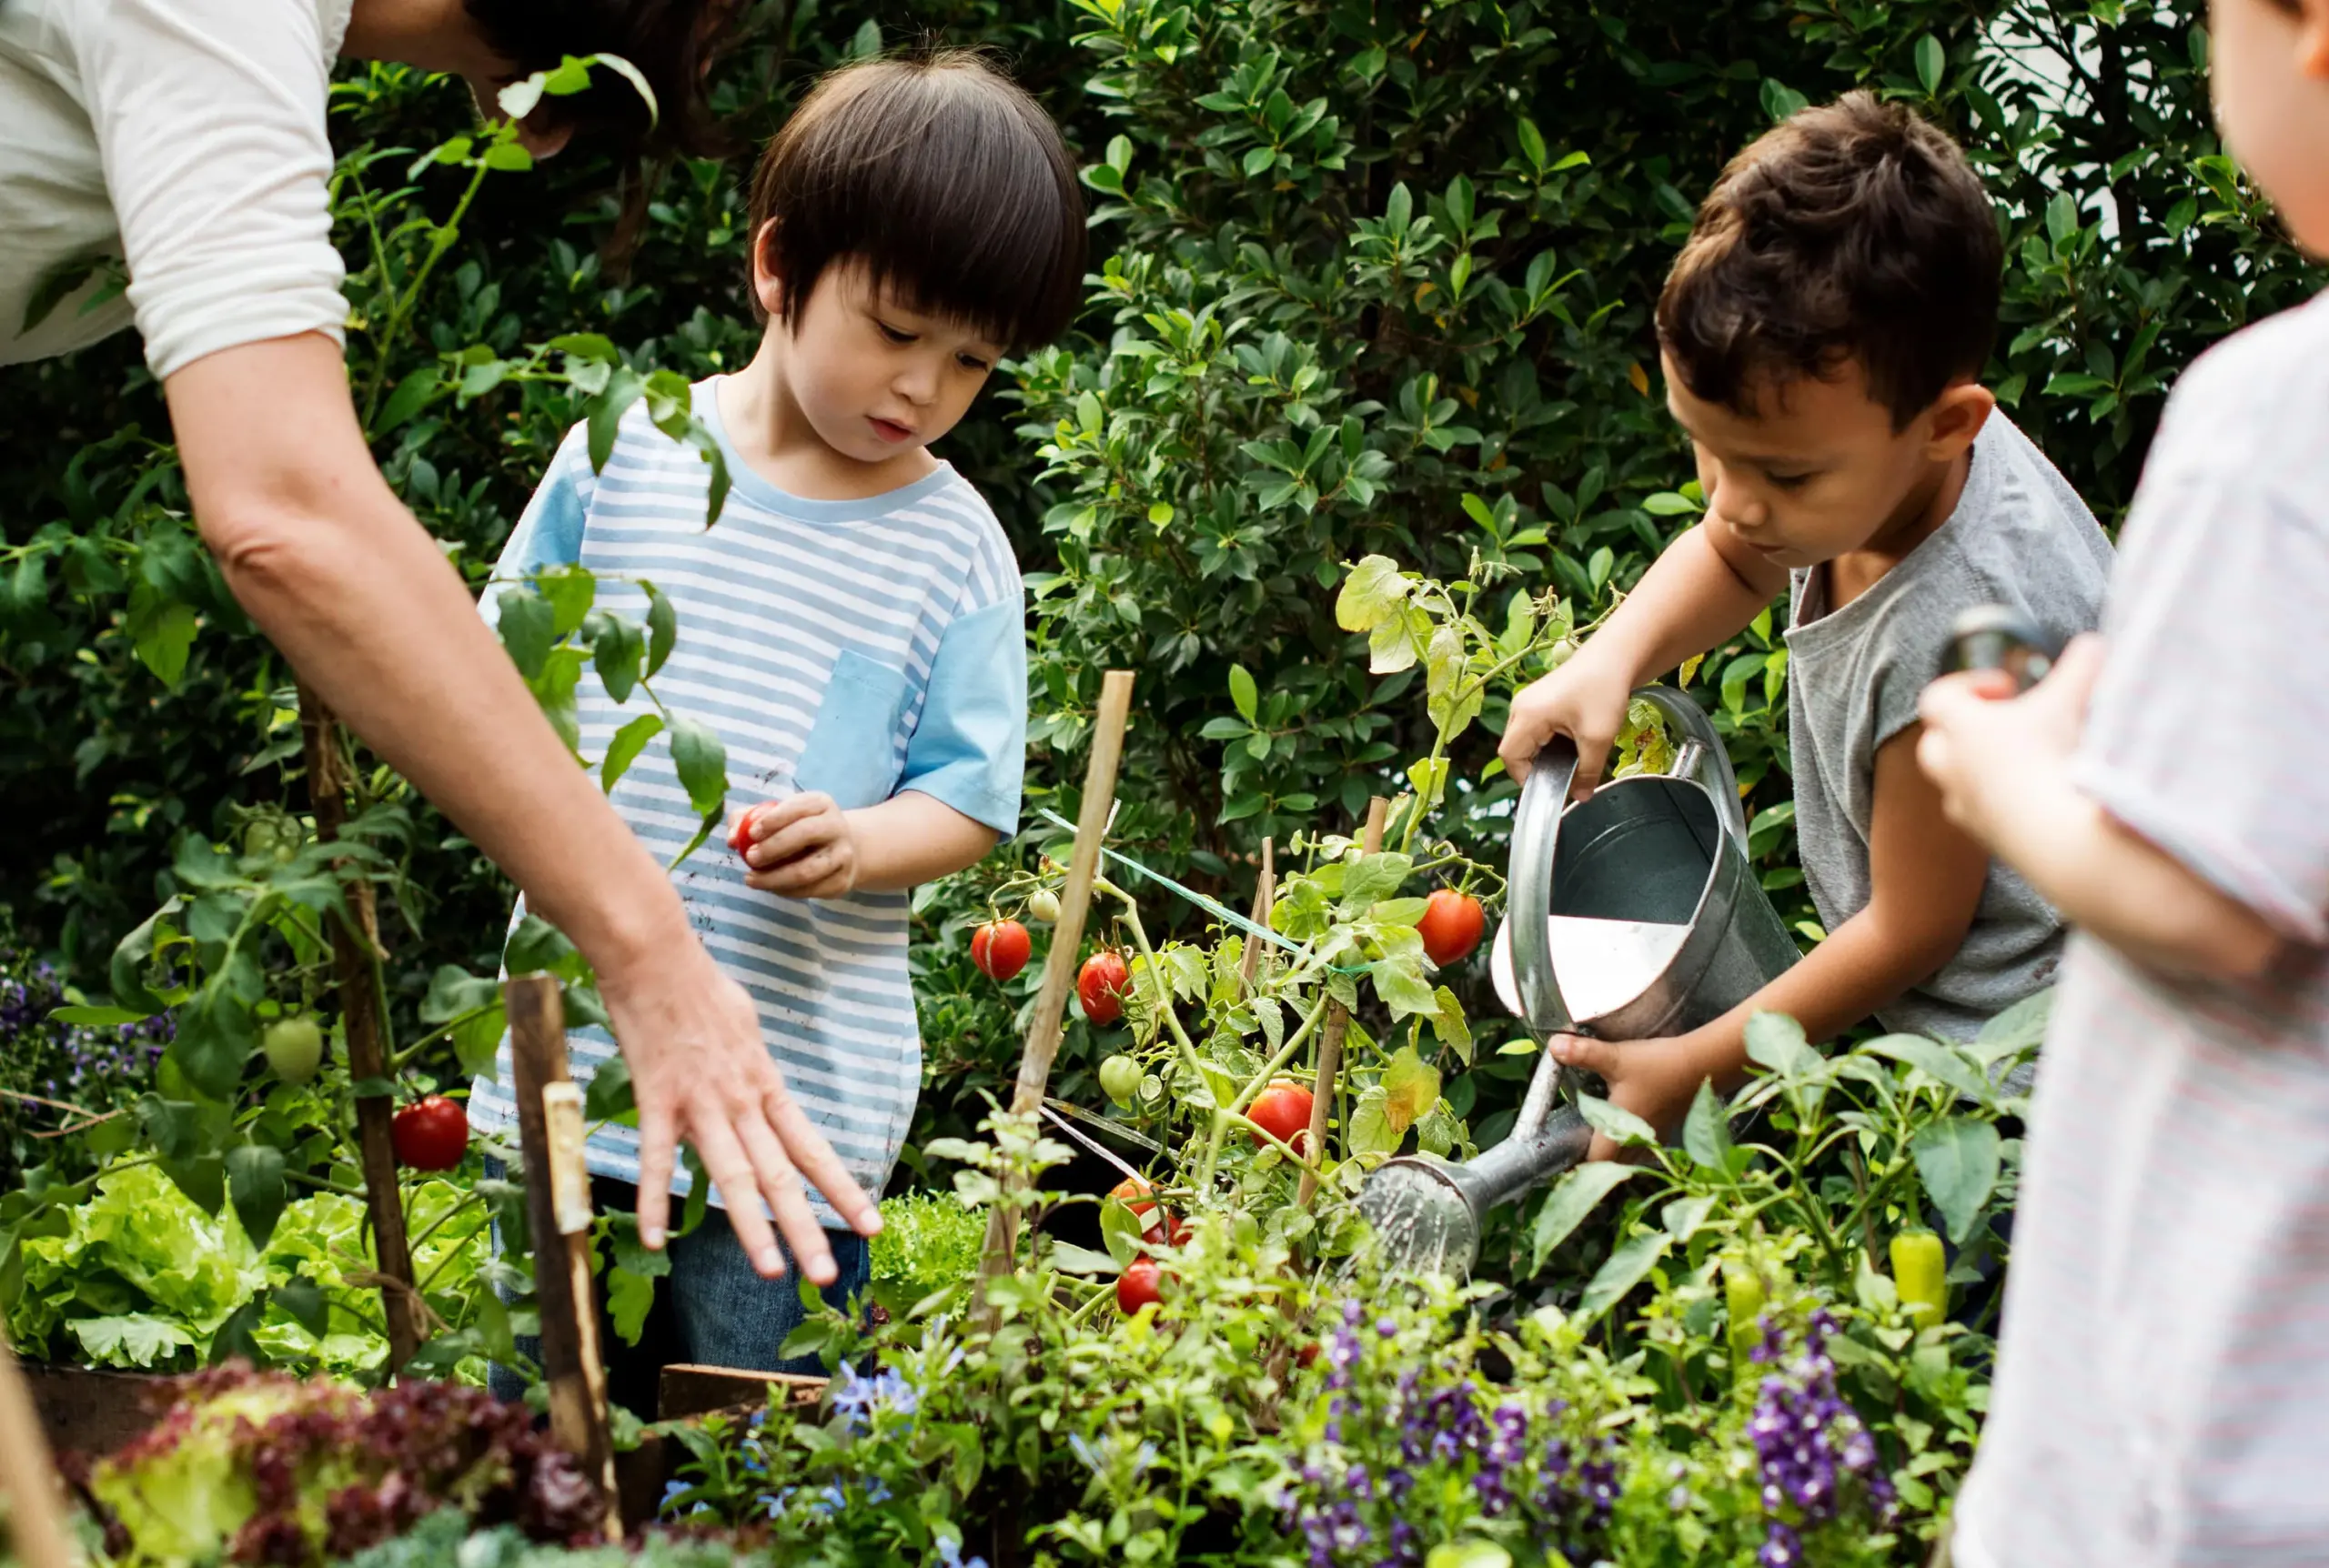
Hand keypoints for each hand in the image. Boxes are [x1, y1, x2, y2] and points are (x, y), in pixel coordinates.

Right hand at [597, 935, 880, 1278]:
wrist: (659, 961)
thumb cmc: (704, 992)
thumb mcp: (749, 1033)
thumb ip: (756, 1075)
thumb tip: (761, 1093)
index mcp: (768, 1089)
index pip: (814, 1150)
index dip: (843, 1191)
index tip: (872, 1226)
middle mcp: (744, 1104)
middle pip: (783, 1176)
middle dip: (808, 1229)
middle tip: (828, 1276)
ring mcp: (702, 1105)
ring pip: (735, 1177)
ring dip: (753, 1229)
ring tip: (773, 1272)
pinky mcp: (658, 1102)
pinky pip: (658, 1159)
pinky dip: (655, 1200)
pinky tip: (655, 1241)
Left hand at [734, 792, 859, 897]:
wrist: (841, 851)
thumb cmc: (798, 829)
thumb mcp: (777, 816)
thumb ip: (747, 820)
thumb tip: (732, 839)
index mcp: (821, 803)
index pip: (798, 807)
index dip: (774, 819)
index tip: (751, 833)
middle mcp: (837, 826)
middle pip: (805, 834)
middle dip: (773, 848)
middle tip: (749, 858)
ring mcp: (843, 855)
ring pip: (807, 870)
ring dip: (774, 878)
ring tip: (750, 879)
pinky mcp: (842, 881)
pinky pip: (809, 891)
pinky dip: (784, 891)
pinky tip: (770, 887)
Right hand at [1497, 650, 1633, 793]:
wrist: (1616, 655)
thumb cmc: (1603, 691)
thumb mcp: (1598, 738)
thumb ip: (1587, 772)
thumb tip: (1581, 798)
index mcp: (1527, 715)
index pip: (1510, 757)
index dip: (1526, 777)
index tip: (1553, 786)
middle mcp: (1521, 707)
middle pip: (1516, 749)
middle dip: (1539, 766)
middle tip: (1567, 773)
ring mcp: (1529, 702)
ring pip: (1527, 741)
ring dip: (1547, 753)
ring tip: (1574, 755)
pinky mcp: (1541, 700)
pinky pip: (1536, 729)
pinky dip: (1552, 741)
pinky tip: (1575, 740)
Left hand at [1550, 1030, 1719, 1161]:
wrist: (1705, 1064)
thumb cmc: (1660, 1066)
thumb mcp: (1616, 1058)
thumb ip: (1583, 1053)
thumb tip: (1554, 1045)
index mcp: (1619, 1132)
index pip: (1593, 1163)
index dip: (1576, 1165)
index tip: (1561, 1158)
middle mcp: (1637, 1141)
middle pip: (1610, 1164)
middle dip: (1592, 1159)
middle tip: (1574, 1144)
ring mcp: (1654, 1136)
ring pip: (1628, 1156)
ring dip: (1613, 1152)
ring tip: (1596, 1135)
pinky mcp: (1666, 1126)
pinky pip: (1643, 1145)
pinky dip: (1630, 1141)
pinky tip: (1624, 1123)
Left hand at [1917, 634, 2105, 850]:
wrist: (2058, 840)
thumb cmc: (2055, 761)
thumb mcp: (2073, 702)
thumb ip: (2083, 665)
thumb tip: (2095, 644)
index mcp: (1962, 729)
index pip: (1937, 697)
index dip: (1967, 685)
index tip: (2008, 688)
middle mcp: (1952, 769)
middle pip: (1935, 743)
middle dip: (1965, 730)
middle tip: (2009, 725)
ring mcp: (1965, 808)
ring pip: (1954, 783)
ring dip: (1980, 769)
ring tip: (2026, 763)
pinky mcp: (1985, 839)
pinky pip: (1978, 815)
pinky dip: (1998, 803)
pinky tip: (2038, 800)